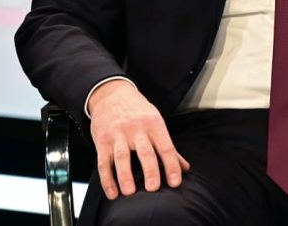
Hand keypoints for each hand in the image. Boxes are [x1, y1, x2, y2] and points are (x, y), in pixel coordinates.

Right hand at [87, 80, 189, 198]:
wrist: (111, 95)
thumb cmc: (138, 111)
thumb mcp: (155, 122)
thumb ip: (168, 146)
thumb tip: (184, 167)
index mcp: (154, 124)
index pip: (166, 147)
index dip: (171, 165)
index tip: (176, 182)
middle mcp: (136, 129)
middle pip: (145, 151)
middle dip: (150, 170)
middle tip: (153, 188)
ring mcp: (118, 134)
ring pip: (122, 156)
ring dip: (125, 175)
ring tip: (130, 192)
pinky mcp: (102, 140)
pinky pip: (103, 162)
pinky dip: (107, 179)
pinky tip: (112, 192)